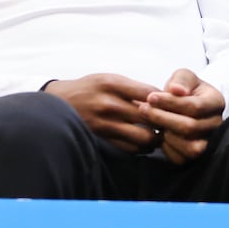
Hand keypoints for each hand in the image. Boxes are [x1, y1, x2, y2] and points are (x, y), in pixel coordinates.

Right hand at [43, 74, 160, 152]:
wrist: (59, 103)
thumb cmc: (88, 89)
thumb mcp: (108, 79)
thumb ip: (132, 88)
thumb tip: (161, 98)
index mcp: (112, 84)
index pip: (150, 94)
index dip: (164, 101)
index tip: (170, 104)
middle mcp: (109, 104)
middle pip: (150, 117)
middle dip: (164, 121)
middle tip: (170, 122)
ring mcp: (105, 123)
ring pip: (143, 137)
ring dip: (154, 138)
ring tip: (158, 134)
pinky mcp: (102, 138)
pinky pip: (130, 148)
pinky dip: (141, 148)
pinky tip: (144, 143)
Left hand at [140, 69, 224, 164]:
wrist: (185, 105)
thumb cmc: (184, 89)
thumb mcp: (184, 76)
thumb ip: (181, 80)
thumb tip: (176, 89)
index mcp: (216, 102)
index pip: (195, 107)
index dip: (170, 103)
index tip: (150, 97)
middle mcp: (216, 124)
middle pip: (190, 127)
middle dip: (162, 118)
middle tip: (143, 109)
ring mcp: (208, 141)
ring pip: (189, 147)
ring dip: (165, 135)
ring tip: (152, 121)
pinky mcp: (195, 154)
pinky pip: (181, 158)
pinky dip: (166, 148)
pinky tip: (159, 134)